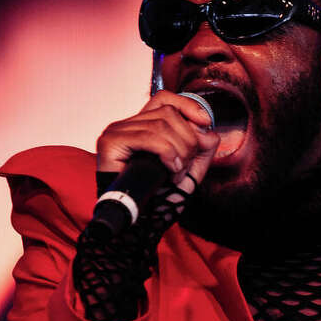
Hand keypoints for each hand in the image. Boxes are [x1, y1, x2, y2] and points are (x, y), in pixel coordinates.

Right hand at [95, 91, 221, 189]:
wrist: (137, 221)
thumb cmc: (158, 198)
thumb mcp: (187, 172)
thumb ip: (200, 151)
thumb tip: (209, 132)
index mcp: (143, 127)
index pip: (165, 99)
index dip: (187, 105)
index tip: (206, 122)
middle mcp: (128, 124)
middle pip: (168, 113)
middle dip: (187, 140)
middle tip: (185, 167)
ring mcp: (117, 131)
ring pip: (161, 124)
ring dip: (179, 151)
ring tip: (176, 173)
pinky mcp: (111, 141)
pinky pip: (148, 136)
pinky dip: (167, 152)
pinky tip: (169, 170)